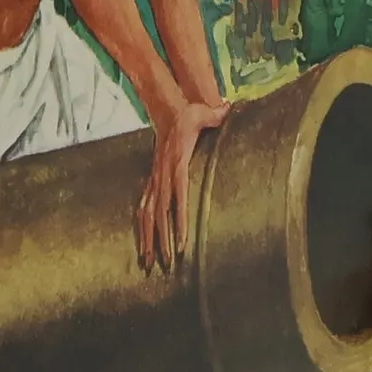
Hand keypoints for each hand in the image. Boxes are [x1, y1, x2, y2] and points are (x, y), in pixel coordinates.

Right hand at [137, 95, 229, 272]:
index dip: (179, 220)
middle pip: (160, 213)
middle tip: (168, 264)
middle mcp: (162, 174)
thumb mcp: (203, 113)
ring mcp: (155, 179)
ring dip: (148, 240)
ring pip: (147, 215)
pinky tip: (143, 247)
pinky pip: (144, 209)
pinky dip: (142, 229)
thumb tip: (229, 107)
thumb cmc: (189, 115)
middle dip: (163, 240)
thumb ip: (216, 114)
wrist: (167, 111)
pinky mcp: (153, 182)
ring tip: (150, 264)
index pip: (178, 196)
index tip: (182, 243)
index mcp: (175, 162)